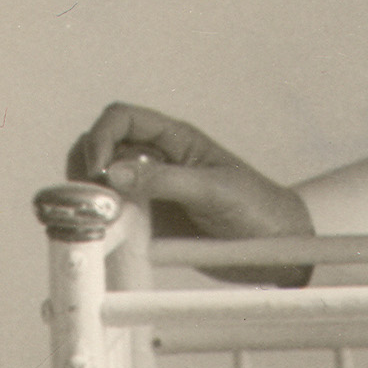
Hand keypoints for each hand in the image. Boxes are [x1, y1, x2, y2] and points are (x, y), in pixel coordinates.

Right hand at [67, 103, 312, 283]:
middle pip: (102, 148)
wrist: (280, 248)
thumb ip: (166, 180)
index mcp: (176, 140)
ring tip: (98, 218)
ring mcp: (152, 192)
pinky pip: (116, 215)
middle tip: (91, 198)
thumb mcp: (214, 191)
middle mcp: (158, 161)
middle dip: (87, 166)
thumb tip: (114, 174)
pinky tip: (108, 235)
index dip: (101, 137)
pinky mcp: (152, 223)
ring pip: (103, 183)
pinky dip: (104, 221)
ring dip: (91, 195)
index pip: (123, 119)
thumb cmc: (258, 208)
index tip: (98, 170)